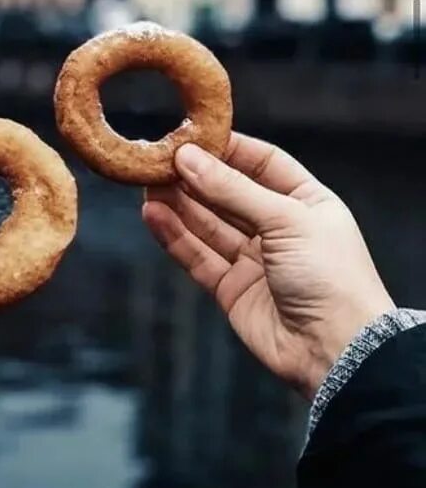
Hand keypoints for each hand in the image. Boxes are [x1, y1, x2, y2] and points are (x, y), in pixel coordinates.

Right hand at [142, 134, 393, 398]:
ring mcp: (254, 259)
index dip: (228, 149)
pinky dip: (174, 236)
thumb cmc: (330, 276)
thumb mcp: (286, 219)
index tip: (192, 136)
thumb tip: (187, 157)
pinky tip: (152, 215)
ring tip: (147, 183)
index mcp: (306, 202)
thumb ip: (232, 189)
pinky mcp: (232, 289)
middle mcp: (279, 227)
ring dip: (178, 203)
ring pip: (208, 224)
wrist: (339, 351)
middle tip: (157, 160)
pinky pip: (198, 256)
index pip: (262, 163)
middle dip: (194, 177)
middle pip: (228, 193)